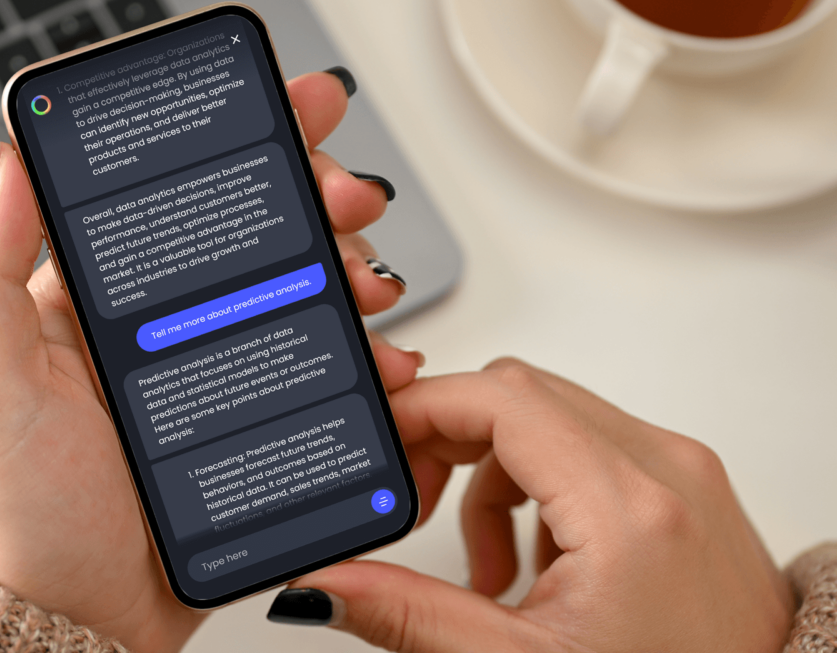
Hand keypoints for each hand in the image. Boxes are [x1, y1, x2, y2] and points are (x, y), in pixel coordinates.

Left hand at [0, 70, 423, 651]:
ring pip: (295, 296)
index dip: (236, 145)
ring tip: (368, 282)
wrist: (73, 626)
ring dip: (346, 270)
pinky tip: (378, 352)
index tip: (291, 115)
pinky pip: (316, 371)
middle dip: (311, 198)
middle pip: (251, 235)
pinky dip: (359, 353)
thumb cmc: (18, 520)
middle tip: (347, 199)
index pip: (171, 195)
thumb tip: (10, 163)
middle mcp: (159, 331)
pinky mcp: (250, 427)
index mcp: (95, 303)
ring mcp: (211, 378)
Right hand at [283, 358, 793, 652]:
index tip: (378, 440)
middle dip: (448, 440)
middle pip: (519, 394)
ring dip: (493, 472)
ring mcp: (682, 472)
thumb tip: (323, 586)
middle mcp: (665, 469)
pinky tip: (536, 561)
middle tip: (415, 505)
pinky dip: (540, 485)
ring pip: (551, 417)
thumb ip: (409, 615)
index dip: (421, 407)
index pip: (499, 397)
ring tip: (488, 565)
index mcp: (626, 506)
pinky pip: (589, 445)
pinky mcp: (686, 487)